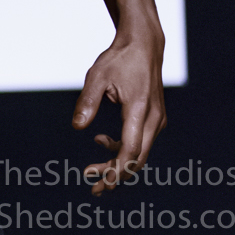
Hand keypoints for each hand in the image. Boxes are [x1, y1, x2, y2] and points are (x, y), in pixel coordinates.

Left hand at [72, 33, 165, 195]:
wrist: (144, 44)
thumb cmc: (120, 59)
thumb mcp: (97, 76)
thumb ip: (87, 102)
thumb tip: (77, 127)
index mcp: (139, 110)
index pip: (131, 149)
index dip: (116, 171)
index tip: (101, 185)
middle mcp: (153, 118)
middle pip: (137, 158)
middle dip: (115, 176)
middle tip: (93, 189)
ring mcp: (157, 119)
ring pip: (140, 153)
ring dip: (117, 164)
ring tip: (92, 170)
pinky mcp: (155, 118)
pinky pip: (141, 142)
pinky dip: (122, 149)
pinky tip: (101, 141)